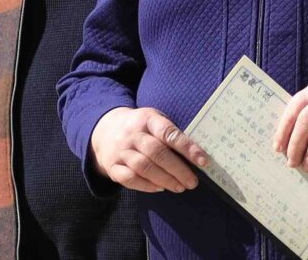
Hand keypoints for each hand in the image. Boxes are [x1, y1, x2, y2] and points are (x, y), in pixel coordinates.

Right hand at [90, 106, 212, 192]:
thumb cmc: (140, 127)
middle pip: (157, 152)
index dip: (187, 147)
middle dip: (178, 169)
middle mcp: (132, 134)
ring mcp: (121, 150)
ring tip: (180, 187)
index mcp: (147, 119)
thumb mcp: (154, 120)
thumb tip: (197, 154)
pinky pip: (129, 178)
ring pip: (143, 167)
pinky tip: (160, 188)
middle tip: (193, 182)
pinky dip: (146, 185)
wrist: (105, 129)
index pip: (168, 132)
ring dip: (165, 179)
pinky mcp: (113, 166)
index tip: (203, 161)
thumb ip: (171, 133)